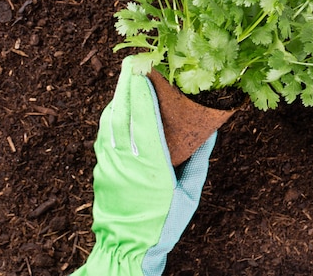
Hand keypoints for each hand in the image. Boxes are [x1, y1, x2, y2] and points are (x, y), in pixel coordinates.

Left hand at [71, 56, 215, 274]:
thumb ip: (199, 161)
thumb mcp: (189, 194)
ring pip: (110, 121)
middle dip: (127, 85)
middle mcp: (126, 160)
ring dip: (119, 97)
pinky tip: (119, 106)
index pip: (144, 120)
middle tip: (133, 62)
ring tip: (128, 78)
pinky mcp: (102, 168)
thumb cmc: (164, 224)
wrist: (126, 248)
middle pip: (122, 114)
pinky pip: (105, 134)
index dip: (143, 93)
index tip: (145, 70)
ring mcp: (110, 164)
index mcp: (152, 167)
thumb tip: (210, 134)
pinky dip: (112, 115)